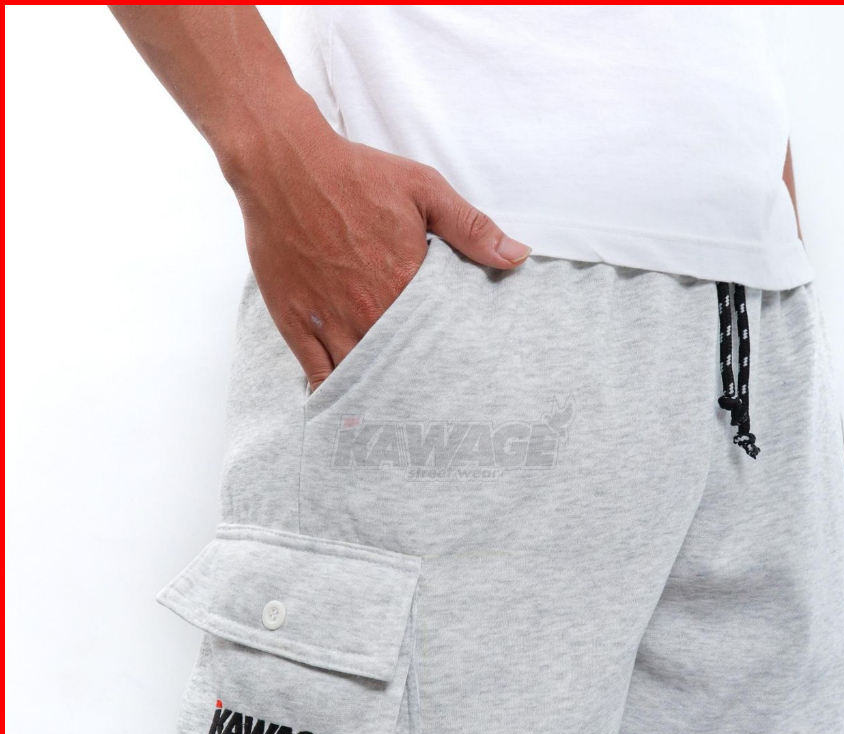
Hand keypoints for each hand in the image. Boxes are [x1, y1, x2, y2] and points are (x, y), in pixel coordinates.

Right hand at [226, 100, 530, 390]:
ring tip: (396, 414)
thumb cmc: (355, 175)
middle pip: (403, 367)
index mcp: (406, 286)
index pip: (440, 340)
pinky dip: (334, 395)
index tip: (462, 375)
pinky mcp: (297, 326)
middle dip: (418, 385)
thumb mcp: (425, 190)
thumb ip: (472, 229)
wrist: (283, 167)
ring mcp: (332, 324)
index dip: (451, 359)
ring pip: (363, 379)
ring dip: (379, 395)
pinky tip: (350, 408)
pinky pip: (319, 376)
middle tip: (434, 406)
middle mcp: (370, 314)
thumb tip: (517, 257)